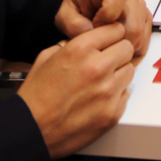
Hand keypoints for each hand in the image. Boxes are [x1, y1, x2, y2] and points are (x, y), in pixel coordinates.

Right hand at [18, 21, 136, 157]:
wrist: (30, 131)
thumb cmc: (35, 95)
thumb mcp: (47, 57)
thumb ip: (72, 43)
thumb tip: (89, 40)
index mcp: (81, 49)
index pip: (116, 29)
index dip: (111, 34)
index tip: (108, 41)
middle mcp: (98, 67)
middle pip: (127, 48)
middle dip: (117, 52)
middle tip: (105, 61)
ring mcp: (108, 91)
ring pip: (129, 70)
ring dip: (118, 73)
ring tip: (100, 82)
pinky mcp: (113, 113)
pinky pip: (126, 94)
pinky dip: (116, 95)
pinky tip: (99, 99)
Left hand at [55, 0, 150, 57]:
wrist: (86, 3)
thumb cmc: (77, 7)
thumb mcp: (65, 14)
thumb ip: (74, 25)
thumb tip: (92, 35)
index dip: (105, 18)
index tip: (93, 25)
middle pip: (133, 25)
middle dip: (116, 42)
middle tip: (101, 45)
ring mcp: (140, 6)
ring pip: (140, 34)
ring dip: (124, 46)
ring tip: (107, 46)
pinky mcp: (144, 18)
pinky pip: (145, 38)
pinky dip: (131, 47)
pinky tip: (117, 46)